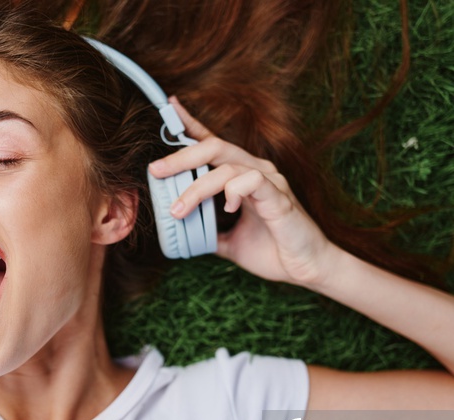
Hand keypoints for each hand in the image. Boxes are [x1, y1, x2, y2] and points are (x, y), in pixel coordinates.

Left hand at [148, 97, 337, 285]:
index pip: (213, 143)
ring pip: (226, 167)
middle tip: (155, 170)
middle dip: (180, 156)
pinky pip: (252, 181)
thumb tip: (182, 233)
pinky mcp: (279, 196)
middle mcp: (256, 171)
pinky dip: (233, 191)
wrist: (306, 269)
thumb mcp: (228, 241)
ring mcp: (269, 181)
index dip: (191, 124)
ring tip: (178, 210)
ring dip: (196, 188)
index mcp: (243, 176)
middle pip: (213, 147)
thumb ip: (208, 231)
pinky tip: (226, 207)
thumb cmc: (272, 251)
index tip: (170, 107)